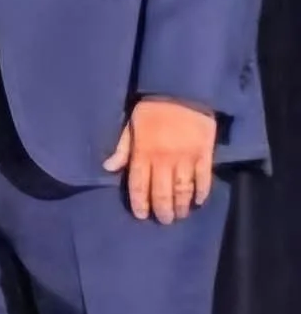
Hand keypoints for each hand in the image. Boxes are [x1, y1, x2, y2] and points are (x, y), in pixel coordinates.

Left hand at [104, 99, 216, 223]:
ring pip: (183, 190)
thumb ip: (122, 148)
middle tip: (163, 221)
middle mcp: (164, 160)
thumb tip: (108, 168)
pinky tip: (198, 202)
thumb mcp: (130, 125)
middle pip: (162, 192)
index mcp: (143, 153)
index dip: (140, 203)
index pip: (139, 185)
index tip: (142, 215)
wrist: (183, 92)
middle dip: (162, 210)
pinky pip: (204, 179)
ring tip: (179, 216)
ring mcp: (186, 158)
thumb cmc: (152, 109)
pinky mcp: (205, 155)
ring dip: (181, 206)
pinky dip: (201, 192)